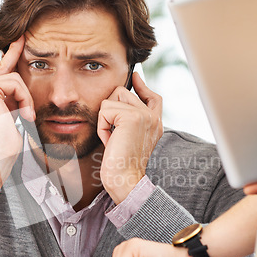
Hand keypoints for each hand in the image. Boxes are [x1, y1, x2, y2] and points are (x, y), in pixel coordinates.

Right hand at [0, 36, 34, 192]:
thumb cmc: (2, 143)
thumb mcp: (8, 113)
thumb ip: (9, 96)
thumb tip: (18, 80)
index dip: (8, 56)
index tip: (18, 42)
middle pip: (3, 67)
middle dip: (15, 53)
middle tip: (23, 37)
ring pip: (13, 78)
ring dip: (25, 98)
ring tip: (25, 116)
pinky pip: (15, 83)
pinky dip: (24, 99)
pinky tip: (23, 114)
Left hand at [97, 73, 162, 203]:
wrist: (125, 179)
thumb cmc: (121, 165)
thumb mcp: (129, 138)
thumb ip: (129, 121)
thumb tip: (118, 102)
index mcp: (155, 123)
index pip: (152, 97)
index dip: (142, 86)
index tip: (134, 77)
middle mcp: (153, 117)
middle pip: (124, 92)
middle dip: (110, 109)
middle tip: (113, 134)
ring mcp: (144, 115)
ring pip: (113, 97)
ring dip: (105, 118)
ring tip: (112, 137)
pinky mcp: (132, 117)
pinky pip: (105, 109)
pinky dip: (102, 126)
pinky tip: (110, 140)